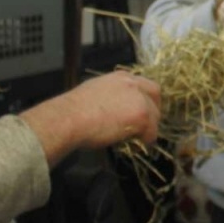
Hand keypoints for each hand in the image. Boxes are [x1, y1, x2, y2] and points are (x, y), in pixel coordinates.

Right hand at [20, 71, 162, 165]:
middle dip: (154, 108)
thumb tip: (112, 107)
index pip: (142, 84)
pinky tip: (143, 145)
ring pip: (154, 114)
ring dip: (150, 126)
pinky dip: (148, 139)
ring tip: (143, 138)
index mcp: (121, 77)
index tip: (144, 107)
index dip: (145, 97)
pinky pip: (151, 131)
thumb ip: (109, 94)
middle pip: (154, 94)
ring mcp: (139, 99)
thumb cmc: (73, 110)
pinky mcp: (141, 116)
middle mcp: (133, 84)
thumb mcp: (94, 91)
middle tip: (150, 123)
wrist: (69, 118)